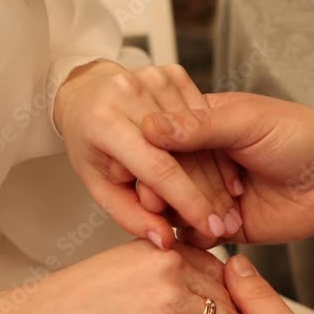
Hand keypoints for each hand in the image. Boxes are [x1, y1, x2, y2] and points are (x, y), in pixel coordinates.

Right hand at [0, 241, 250, 313]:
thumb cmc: (77, 299)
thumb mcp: (125, 261)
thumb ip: (161, 261)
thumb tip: (193, 274)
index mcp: (160, 246)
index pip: (216, 264)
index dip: (226, 289)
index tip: (230, 306)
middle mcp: (168, 265)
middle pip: (224, 289)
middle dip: (232, 311)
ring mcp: (169, 298)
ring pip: (225, 313)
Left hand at [54, 60, 242, 248]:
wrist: (85, 95)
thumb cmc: (90, 143)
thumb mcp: (100, 185)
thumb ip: (131, 216)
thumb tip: (165, 241)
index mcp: (105, 122)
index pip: (157, 168)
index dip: (188, 201)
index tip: (209, 227)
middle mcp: (129, 93)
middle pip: (184, 153)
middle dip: (210, 194)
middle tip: (225, 224)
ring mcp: (153, 78)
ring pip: (200, 135)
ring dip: (218, 173)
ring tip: (228, 204)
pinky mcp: (172, 72)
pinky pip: (204, 116)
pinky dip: (215, 146)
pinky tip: (220, 172)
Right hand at [141, 93, 313, 247]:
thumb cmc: (299, 135)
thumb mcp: (246, 122)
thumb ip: (198, 126)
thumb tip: (149, 125)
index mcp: (202, 128)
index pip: (160, 143)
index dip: (150, 157)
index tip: (141, 168)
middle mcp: (203, 162)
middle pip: (164, 180)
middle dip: (164, 192)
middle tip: (162, 202)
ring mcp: (213, 195)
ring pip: (177, 210)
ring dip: (179, 216)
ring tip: (187, 220)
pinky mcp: (228, 226)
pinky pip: (198, 235)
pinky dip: (195, 237)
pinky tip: (203, 234)